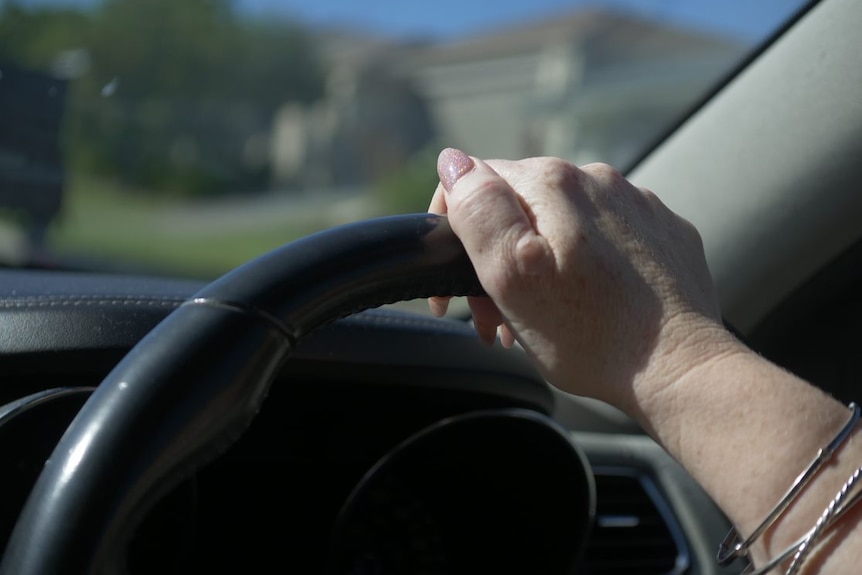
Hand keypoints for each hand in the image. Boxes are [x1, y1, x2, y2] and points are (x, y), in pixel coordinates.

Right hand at [429, 148, 728, 409]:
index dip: (452, 230)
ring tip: (537, 321)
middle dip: (497, 256)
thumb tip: (455, 162)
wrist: (679, 368)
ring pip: (562, 223)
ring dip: (539, 264)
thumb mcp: (511, 277)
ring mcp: (636, 204)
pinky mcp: (663, 231)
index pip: (475, 180)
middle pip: (520, 206)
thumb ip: (478, 210)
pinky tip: (586, 305)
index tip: (455, 289)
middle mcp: (597, 179)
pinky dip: (584, 266)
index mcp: (552, 183)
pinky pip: (606, 237)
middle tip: (494, 319)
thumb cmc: (589, 333)